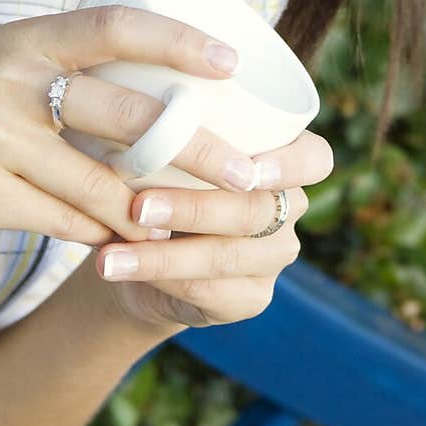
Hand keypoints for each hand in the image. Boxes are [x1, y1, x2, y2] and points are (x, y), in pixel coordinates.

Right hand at [0, 4, 266, 245]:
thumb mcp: (13, 53)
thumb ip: (78, 59)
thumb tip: (183, 75)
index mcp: (29, 39)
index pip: (116, 26)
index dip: (178, 39)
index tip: (230, 62)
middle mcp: (11, 86)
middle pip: (126, 117)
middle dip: (196, 149)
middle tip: (245, 171)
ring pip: (101, 185)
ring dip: (153, 209)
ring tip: (191, 220)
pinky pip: (63, 223)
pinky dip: (101, 232)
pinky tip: (126, 238)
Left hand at [92, 130, 333, 330]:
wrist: (142, 249)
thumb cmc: (156, 175)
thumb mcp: (168, 147)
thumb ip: (171, 137)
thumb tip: (135, 126)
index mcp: (287, 158)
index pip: (315, 159)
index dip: (288, 165)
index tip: (247, 169)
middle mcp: (289, 208)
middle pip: (255, 210)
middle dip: (192, 209)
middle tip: (138, 208)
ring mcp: (275, 257)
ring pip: (226, 255)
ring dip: (163, 256)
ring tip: (109, 255)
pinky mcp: (252, 298)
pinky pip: (210, 292)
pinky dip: (162, 280)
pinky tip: (124, 272)